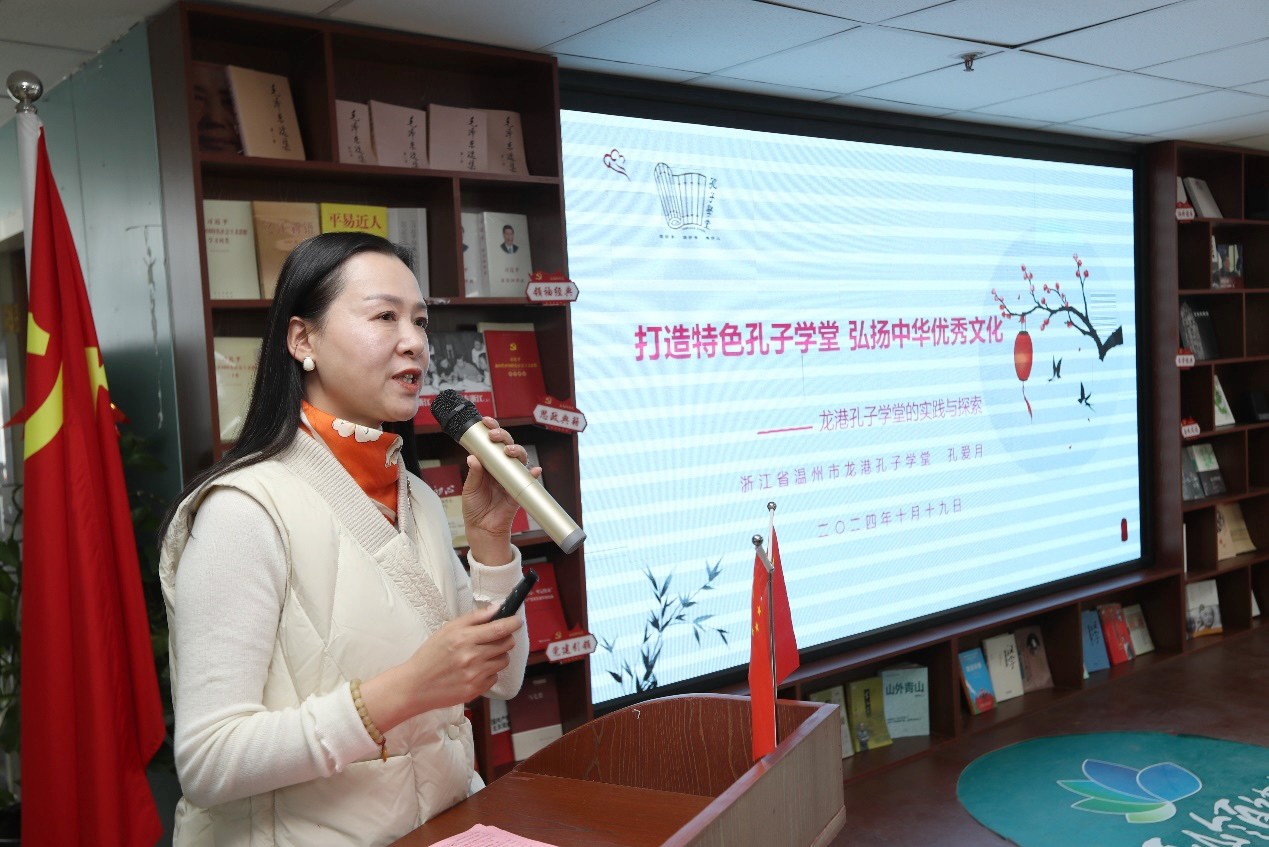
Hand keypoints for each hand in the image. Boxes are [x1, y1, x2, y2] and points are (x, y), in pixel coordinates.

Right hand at [360, 606, 521, 732]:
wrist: (416, 685)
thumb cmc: (430, 655)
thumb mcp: (448, 629)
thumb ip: (474, 618)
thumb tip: (497, 609)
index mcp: (465, 638)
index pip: (499, 629)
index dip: (513, 623)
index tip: (517, 621)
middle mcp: (472, 657)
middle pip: (506, 644)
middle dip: (505, 639)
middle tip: (494, 638)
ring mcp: (475, 675)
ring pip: (504, 661)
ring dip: (498, 656)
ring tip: (482, 655)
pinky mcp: (476, 690)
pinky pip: (495, 677)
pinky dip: (489, 672)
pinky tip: (475, 670)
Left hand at [461, 416, 540, 542]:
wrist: (482, 528)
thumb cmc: (475, 507)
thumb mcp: (469, 489)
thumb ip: (474, 474)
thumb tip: (474, 457)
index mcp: (488, 464)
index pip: (491, 443)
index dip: (491, 430)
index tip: (487, 422)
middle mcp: (501, 468)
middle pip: (507, 446)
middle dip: (503, 437)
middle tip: (494, 436)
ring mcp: (511, 477)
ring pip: (519, 459)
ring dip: (516, 451)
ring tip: (508, 451)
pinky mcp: (519, 490)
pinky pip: (529, 480)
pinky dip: (533, 474)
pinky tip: (534, 470)